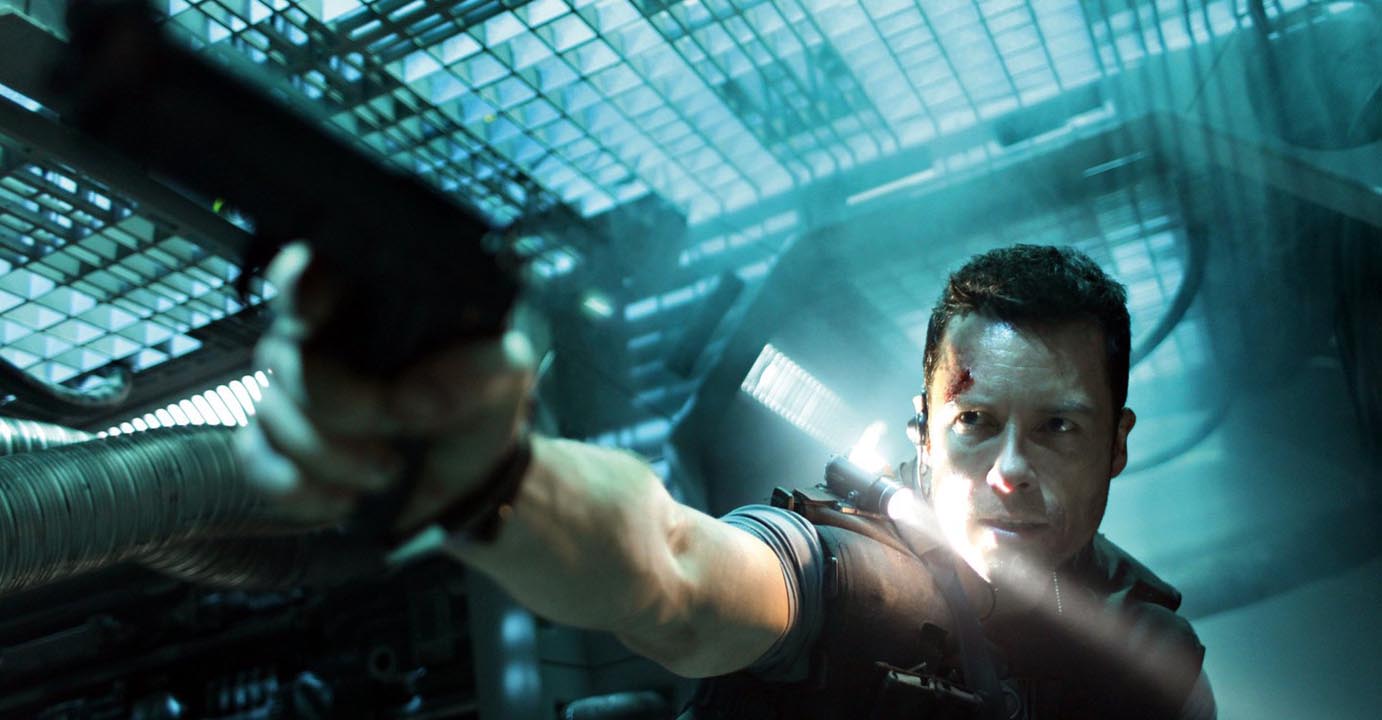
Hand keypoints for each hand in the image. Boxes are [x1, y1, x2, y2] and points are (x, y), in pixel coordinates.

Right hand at [235, 242, 534, 533]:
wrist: (473, 472)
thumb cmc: (481, 400)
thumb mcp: (507, 370)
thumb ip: (487, 361)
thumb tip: (435, 386)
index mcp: (367, 303)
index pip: (309, 271)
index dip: (298, 288)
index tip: (313, 318)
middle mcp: (317, 341)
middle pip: (285, 356)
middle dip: (344, 402)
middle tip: (399, 423)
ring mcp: (292, 395)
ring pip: (272, 413)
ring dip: (332, 454)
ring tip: (389, 471)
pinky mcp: (282, 448)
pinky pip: (256, 460)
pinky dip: (298, 486)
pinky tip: (344, 499)